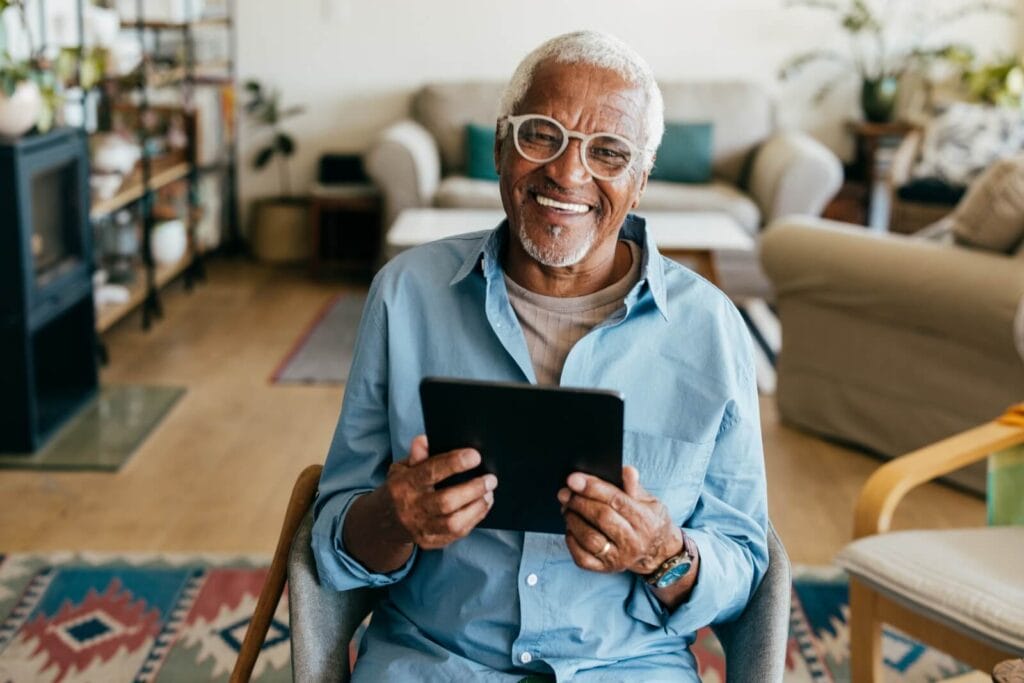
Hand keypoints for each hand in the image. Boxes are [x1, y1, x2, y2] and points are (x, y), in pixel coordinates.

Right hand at [381, 434, 496, 549]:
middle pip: (446, 502)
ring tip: (489, 494)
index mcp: (404, 485)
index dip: (454, 463)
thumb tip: (424, 440)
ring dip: (477, 507)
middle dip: (472, 489)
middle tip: (490, 479)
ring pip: (454, 523)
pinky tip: (482, 506)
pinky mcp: (431, 541)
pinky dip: (474, 519)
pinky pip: (457, 533)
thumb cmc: (401, 488)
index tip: (475, 456)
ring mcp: (421, 528)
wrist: (385, 522)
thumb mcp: (402, 468)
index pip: (430, 472)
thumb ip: (416, 455)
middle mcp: (412, 508)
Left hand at [558, 466, 682, 574]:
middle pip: (601, 518)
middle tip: (565, 492)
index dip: (593, 488)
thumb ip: (634, 486)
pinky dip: (571, 541)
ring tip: (567, 508)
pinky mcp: (606, 569)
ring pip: (589, 538)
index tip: (573, 479)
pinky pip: (582, 558)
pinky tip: (571, 528)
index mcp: (645, 521)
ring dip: (573, 520)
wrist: (657, 552)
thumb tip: (626, 471)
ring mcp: (619, 558)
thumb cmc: (648, 520)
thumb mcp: (649, 500)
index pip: (616, 500)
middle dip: (579, 502)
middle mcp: (633, 542)